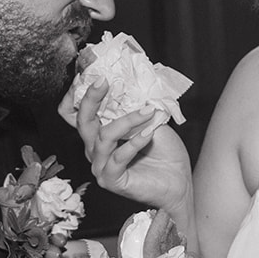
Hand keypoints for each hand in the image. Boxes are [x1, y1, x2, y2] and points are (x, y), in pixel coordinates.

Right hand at [59, 78, 191, 213]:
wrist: (179, 182)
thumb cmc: (165, 153)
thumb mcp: (151, 121)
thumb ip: (137, 107)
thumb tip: (132, 85)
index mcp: (101, 132)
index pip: (78, 112)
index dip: (79, 94)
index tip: (94, 75)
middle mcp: (95, 148)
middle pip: (82, 121)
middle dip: (91, 99)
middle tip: (104, 82)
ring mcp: (101, 166)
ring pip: (103, 137)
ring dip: (127, 121)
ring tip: (148, 112)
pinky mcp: (111, 180)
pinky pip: (117, 158)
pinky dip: (134, 143)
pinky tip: (148, 134)